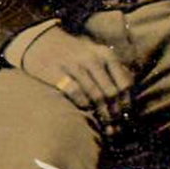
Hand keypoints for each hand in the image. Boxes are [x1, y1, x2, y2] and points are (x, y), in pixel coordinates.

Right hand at [19, 26, 134, 126]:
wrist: (41, 41)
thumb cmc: (73, 53)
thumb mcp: (96, 53)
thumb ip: (112, 70)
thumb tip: (128, 95)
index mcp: (106, 54)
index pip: (124, 83)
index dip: (127, 103)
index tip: (127, 117)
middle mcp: (93, 59)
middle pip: (111, 92)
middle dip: (115, 113)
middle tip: (117, 127)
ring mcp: (75, 66)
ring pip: (96, 96)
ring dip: (102, 115)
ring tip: (105, 127)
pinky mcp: (58, 73)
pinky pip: (76, 94)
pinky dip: (83, 106)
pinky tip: (85, 112)